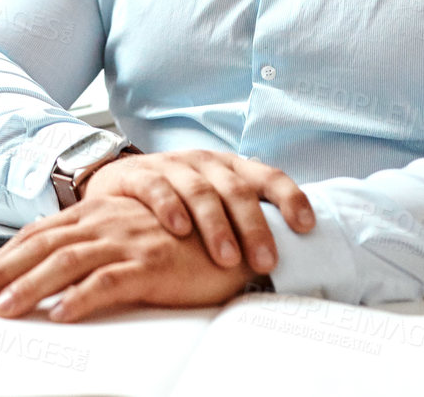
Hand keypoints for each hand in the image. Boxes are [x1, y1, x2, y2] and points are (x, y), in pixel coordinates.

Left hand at [0, 196, 253, 321]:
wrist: (233, 233)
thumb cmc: (181, 239)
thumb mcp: (128, 236)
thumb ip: (94, 248)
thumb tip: (53, 276)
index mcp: (98, 215)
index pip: (39, 233)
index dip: (5, 256)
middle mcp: (106, 222)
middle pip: (42, 245)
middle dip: (3, 271)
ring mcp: (126, 241)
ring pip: (66, 262)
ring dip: (30, 286)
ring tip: (5, 308)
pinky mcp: (151, 264)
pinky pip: (110, 281)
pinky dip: (82, 297)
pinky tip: (62, 312)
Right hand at [81, 150, 312, 274]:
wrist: (117, 181)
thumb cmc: (176, 200)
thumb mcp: (214, 201)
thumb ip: (243, 216)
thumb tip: (288, 252)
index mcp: (231, 167)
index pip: (268, 176)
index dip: (289, 198)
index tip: (306, 226)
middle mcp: (205, 162)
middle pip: (236, 190)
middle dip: (254, 227)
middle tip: (265, 262)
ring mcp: (172, 166)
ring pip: (200, 191)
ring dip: (216, 225)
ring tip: (226, 257)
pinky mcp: (139, 175)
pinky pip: (157, 188)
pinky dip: (169, 207)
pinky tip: (179, 229)